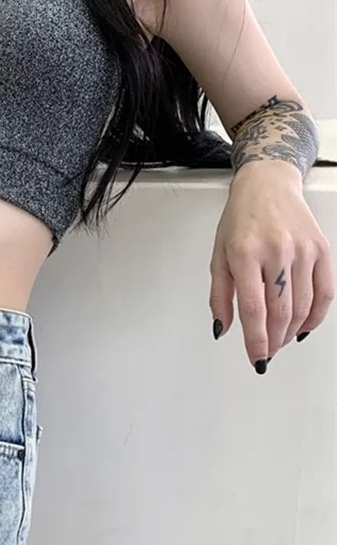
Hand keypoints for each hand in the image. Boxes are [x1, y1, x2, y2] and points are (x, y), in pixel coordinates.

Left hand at [209, 161, 333, 372]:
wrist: (267, 186)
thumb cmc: (239, 221)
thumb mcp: (218, 257)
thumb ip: (219, 296)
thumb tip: (222, 329)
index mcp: (244, 255)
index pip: (253, 309)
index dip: (255, 340)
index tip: (256, 359)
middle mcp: (276, 252)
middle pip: (280, 312)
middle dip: (273, 341)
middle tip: (266, 353)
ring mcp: (303, 250)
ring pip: (303, 306)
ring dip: (291, 332)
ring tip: (279, 341)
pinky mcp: (322, 249)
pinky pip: (325, 292)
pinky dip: (315, 316)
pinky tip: (303, 328)